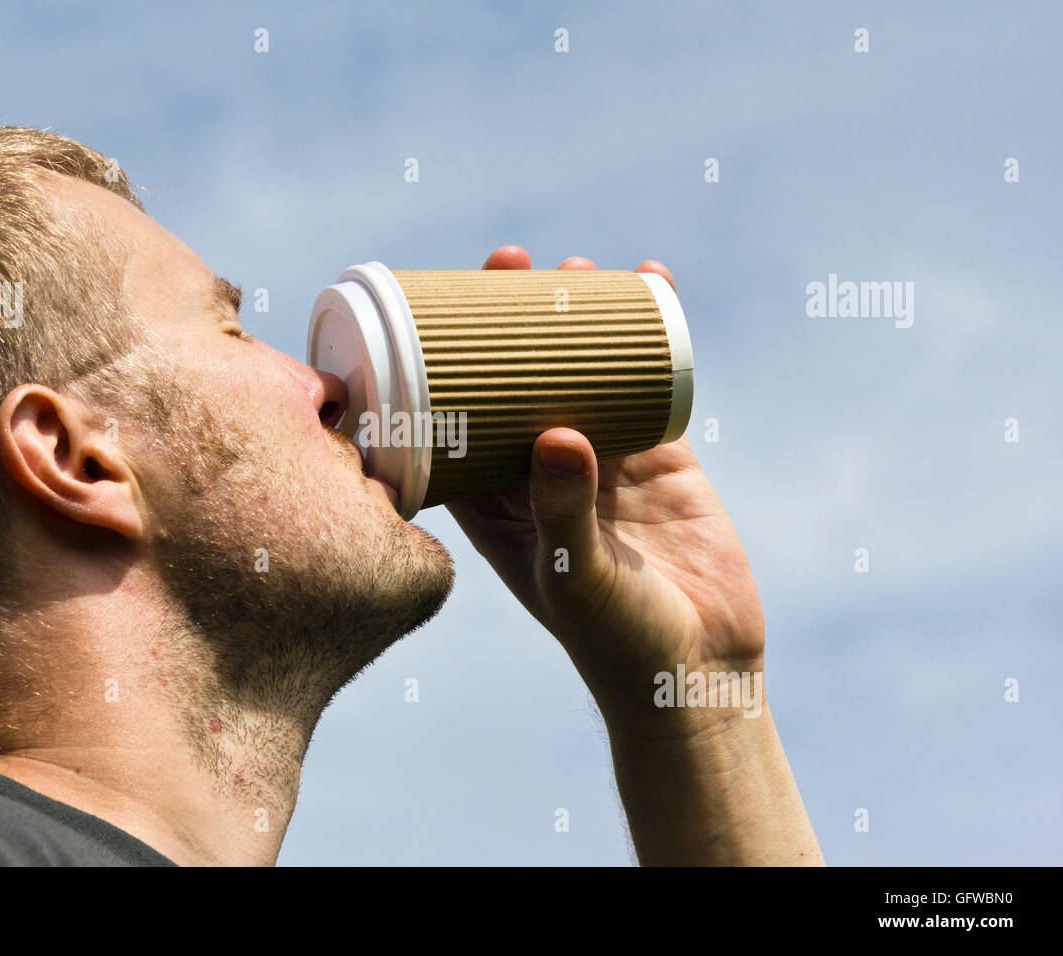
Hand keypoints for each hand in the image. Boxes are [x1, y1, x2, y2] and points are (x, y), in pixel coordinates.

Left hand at [448, 246, 764, 725]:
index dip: (443, 360)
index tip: (445, 304)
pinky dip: (649, 338)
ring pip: (579, 372)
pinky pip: (646, 383)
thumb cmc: (617, 640)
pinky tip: (651, 287)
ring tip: (580, 265)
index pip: (453, 418)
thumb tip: (557, 434)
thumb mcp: (575, 578)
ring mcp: (599, 461)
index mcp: (494, 504)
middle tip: (515, 264)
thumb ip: (561, 513)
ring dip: (577, 318)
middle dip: (513, 321)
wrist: (699, 668)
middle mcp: (539, 474)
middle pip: (513, 380)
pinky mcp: (659, 457)